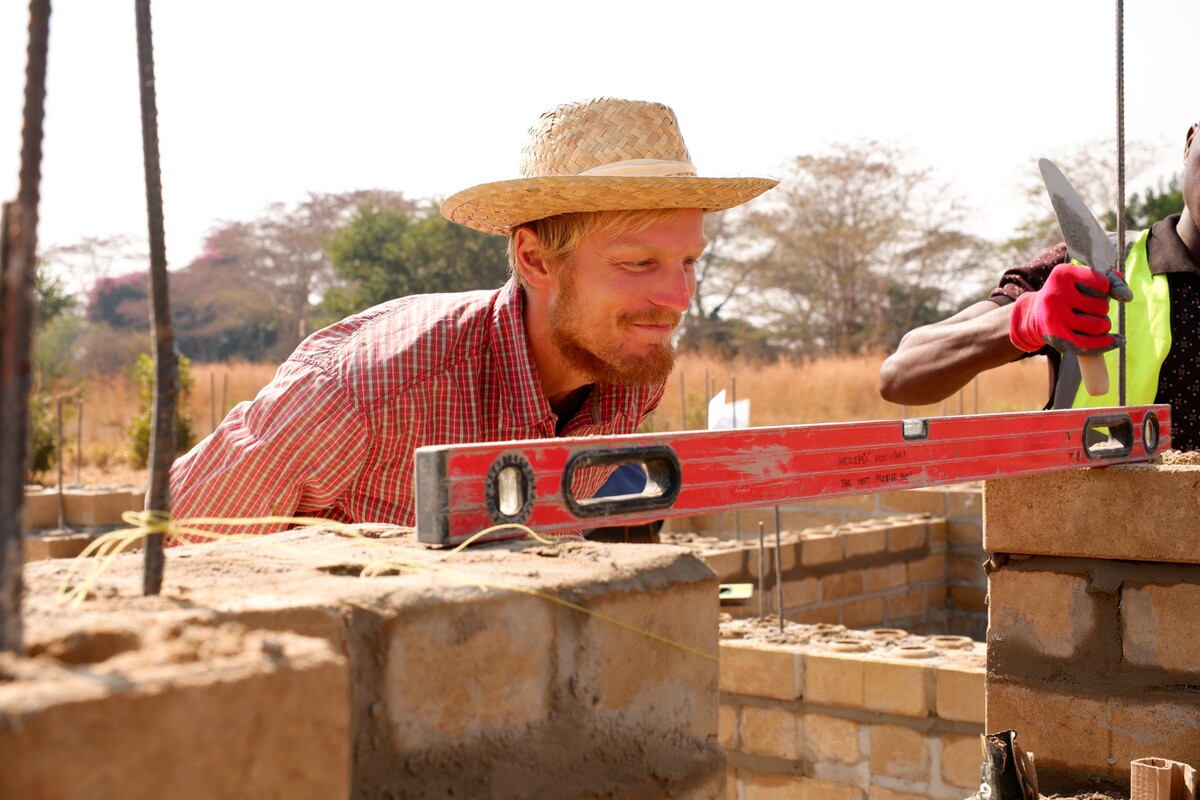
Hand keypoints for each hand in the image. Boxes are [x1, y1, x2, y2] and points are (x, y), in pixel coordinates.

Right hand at [1008, 263, 1129, 353]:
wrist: (1034, 314)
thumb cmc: (1067, 294)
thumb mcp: (1082, 279)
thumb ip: (1110, 280)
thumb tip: (1127, 296)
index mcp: (1062, 274)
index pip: (1103, 283)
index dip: (1105, 289)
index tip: (1098, 291)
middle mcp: (1056, 294)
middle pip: (1102, 307)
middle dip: (1102, 309)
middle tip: (1089, 308)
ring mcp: (1055, 317)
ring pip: (1099, 326)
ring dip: (1103, 326)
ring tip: (1094, 322)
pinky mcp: (1056, 337)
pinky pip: (1088, 344)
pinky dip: (1105, 344)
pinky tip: (1115, 341)